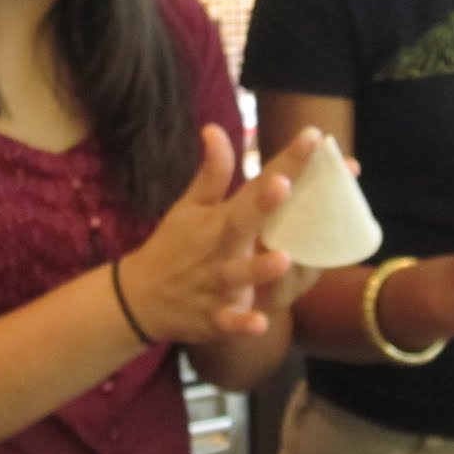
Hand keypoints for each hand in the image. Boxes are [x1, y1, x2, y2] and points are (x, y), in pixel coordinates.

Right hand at [121, 125, 321, 344]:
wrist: (139, 299)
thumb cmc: (173, 247)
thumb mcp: (189, 208)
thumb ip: (213, 173)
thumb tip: (215, 129)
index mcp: (221, 218)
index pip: (256, 184)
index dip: (286, 161)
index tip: (313, 136)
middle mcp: (220, 249)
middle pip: (244, 224)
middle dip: (264, 204)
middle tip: (286, 183)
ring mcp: (215, 284)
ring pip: (239, 276)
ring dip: (259, 269)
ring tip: (284, 258)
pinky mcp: (212, 318)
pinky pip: (228, 322)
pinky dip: (241, 323)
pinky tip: (259, 323)